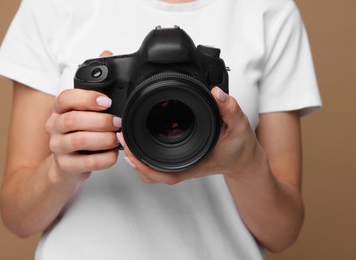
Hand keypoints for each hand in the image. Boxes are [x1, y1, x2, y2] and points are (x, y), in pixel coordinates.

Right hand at [45, 88, 121, 182]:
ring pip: (80, 140)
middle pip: (73, 120)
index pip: (65, 98)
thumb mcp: (82, 117)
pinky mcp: (66, 165)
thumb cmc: (79, 135)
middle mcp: (54, 127)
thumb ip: (95, 109)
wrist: (67, 164)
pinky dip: (106, 157)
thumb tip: (120, 108)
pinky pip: (89, 162)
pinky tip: (113, 153)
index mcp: (59, 110)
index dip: (88, 98)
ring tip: (116, 138)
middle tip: (117, 123)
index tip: (107, 102)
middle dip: (101, 121)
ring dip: (104, 138)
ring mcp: (58, 147)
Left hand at [118, 87, 259, 183]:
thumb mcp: (239, 125)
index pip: (164, 174)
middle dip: (134, 159)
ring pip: (153, 171)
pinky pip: (159, 165)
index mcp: (195, 162)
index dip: (144, 167)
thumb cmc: (241, 148)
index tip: (129, 152)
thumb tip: (216, 92)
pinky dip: (146, 159)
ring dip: (138, 159)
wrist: (244, 160)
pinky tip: (140, 143)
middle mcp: (185, 166)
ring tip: (126, 140)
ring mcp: (182, 165)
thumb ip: (229, 108)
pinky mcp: (181, 160)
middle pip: (152, 173)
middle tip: (122, 137)